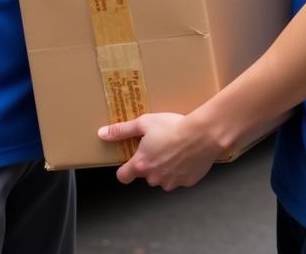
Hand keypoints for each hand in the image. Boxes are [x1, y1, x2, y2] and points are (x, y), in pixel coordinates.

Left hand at [98, 113, 222, 189]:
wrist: (202, 134)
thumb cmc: (173, 127)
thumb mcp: (144, 123)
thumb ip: (122, 130)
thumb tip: (102, 134)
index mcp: (141, 164)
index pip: (123, 176)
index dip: (124, 170)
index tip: (128, 162)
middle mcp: (154, 178)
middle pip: (146, 174)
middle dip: (150, 162)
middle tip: (158, 145)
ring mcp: (171, 182)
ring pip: (163, 177)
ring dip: (165, 167)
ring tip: (174, 148)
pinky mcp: (187, 182)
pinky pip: (180, 177)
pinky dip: (181, 169)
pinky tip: (186, 154)